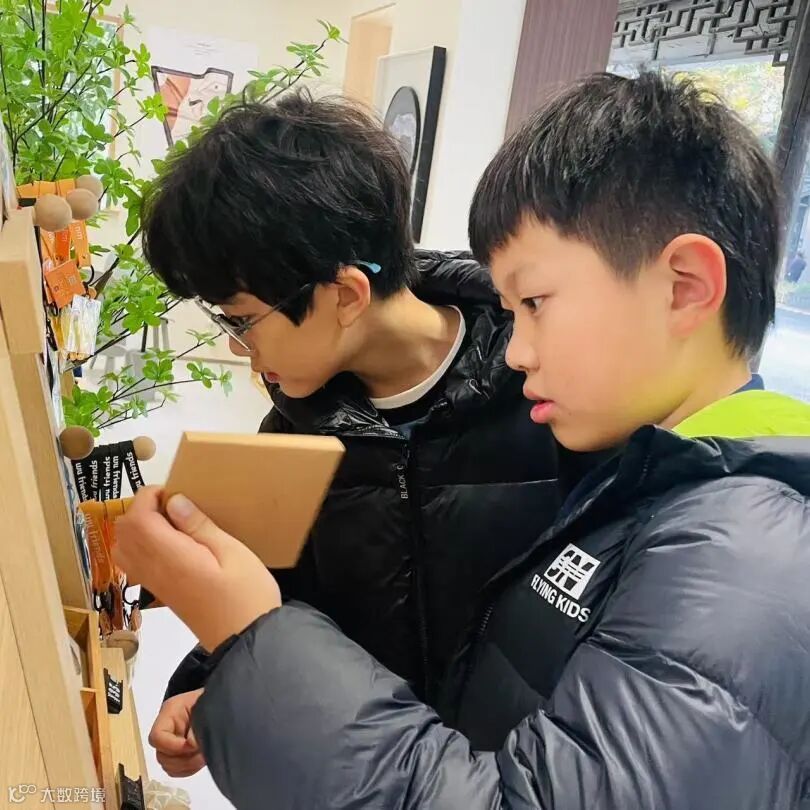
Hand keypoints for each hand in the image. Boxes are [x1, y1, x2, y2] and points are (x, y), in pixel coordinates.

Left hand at [113, 486, 280, 650]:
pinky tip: (170, 543)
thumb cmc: (247, 594)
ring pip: (122, 548)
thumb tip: (174, 502)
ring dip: (137, 527)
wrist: (246, 640)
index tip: (172, 492)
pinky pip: (132, 564)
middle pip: (123, 532)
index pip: (137, 520)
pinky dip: (140, 544)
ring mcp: (155, 584)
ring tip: (170, 522)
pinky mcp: (161, 593)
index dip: (146, 498)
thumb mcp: (233, 552)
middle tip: (173, 504)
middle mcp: (155, 571)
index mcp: (172, 557)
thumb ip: (200, 526)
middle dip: (140, 509)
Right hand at [150, 689, 205, 777]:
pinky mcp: (178, 752)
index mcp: (170, 712)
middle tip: (203, 754)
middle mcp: (167, 729)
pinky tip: (201, 760)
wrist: (218, 699)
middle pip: (162, 755)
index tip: (192, 746)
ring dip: (187, 765)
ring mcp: (171, 742)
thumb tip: (193, 745)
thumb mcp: (206, 705)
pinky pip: (176, 770)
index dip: (173, 746)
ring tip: (205, 756)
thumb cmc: (211, 699)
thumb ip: (199, 723)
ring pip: (169, 765)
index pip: (157, 736)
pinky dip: (189, 769)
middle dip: (183, 759)